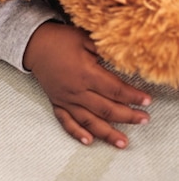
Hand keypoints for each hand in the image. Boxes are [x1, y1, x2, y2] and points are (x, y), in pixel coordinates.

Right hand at [23, 21, 150, 147]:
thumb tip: (122, 60)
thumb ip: (103, 51)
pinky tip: (88, 141)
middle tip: (144, 120)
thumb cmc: (60, 39)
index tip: (146, 100)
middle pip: (107, 108)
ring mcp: (65, 98)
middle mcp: (76, 89)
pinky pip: (66, 121)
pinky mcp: (56, 101)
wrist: (33, 43)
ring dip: (108, 133)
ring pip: (89, 120)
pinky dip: (77, 132)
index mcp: (85, 72)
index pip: (115, 89)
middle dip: (128, 116)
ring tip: (123, 142)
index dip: (133, 96)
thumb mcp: (83, 38)